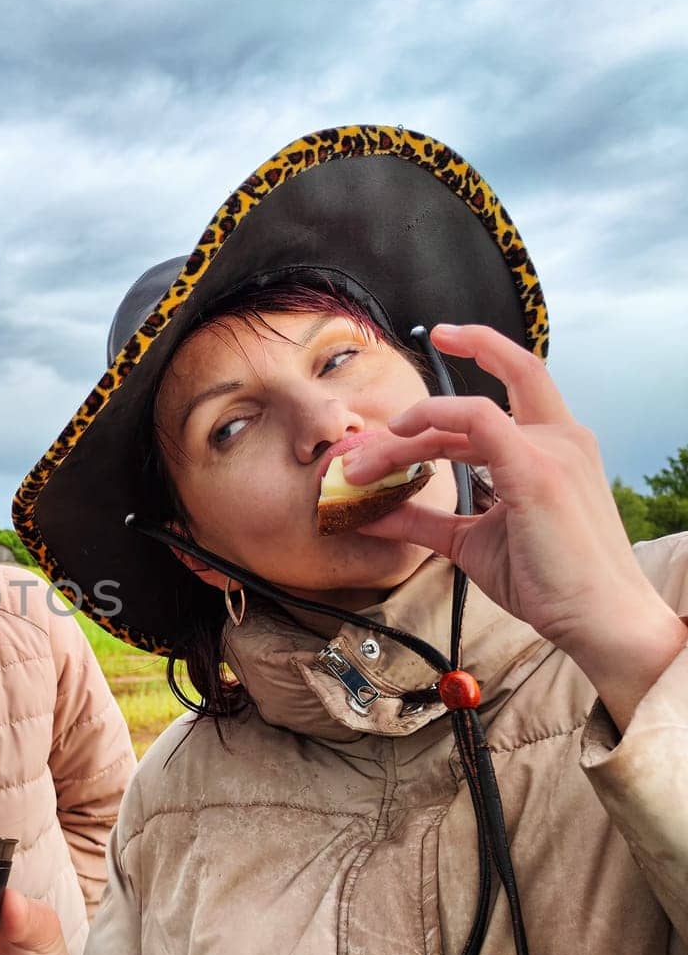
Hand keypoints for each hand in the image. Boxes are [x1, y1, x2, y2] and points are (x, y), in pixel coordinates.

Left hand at [344, 323, 686, 728]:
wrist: (598, 619)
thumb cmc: (548, 581)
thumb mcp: (471, 543)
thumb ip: (425, 521)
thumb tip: (372, 512)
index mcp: (553, 446)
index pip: (513, 383)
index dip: (482, 349)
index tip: (442, 335)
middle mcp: (559, 437)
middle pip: (472, 403)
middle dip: (409, 420)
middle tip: (356, 455)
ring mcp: (552, 448)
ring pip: (459, 416)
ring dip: (400, 440)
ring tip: (359, 469)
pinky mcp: (537, 469)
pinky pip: (476, 417)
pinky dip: (431, 420)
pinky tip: (398, 439)